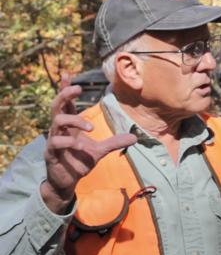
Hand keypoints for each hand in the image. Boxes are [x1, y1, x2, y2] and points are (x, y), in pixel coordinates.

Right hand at [41, 77, 136, 213]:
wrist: (68, 181)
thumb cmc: (79, 161)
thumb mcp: (100, 151)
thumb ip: (114, 142)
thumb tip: (135, 137)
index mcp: (70, 125)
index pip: (66, 103)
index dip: (65, 88)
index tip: (67, 73)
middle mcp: (60, 129)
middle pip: (57, 105)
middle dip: (65, 94)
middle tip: (78, 88)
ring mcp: (53, 140)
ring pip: (57, 121)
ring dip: (75, 120)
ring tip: (91, 127)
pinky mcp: (51, 153)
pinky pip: (56, 142)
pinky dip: (69, 142)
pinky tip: (81, 146)